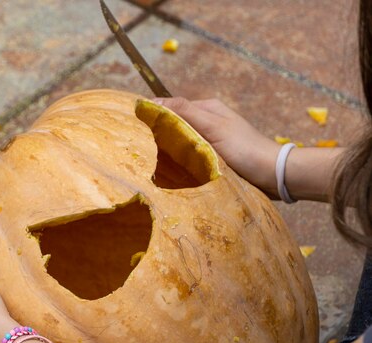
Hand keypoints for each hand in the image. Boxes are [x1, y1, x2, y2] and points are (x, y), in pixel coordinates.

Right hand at [153, 97, 280, 195]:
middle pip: (176, 124)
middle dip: (160, 133)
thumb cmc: (245, 148)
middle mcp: (208, 122)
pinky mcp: (214, 157)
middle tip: (143, 147)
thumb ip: (185, 112)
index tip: (136, 126)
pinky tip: (173, 170)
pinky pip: (191, 156)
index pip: (173, 107)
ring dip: (171, 150)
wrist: (273, 174)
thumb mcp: (213, 126)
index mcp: (208, 109)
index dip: (155, 115)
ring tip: (155, 161)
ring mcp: (211, 140)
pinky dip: (181, 161)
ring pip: (182, 142)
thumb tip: (154, 101)